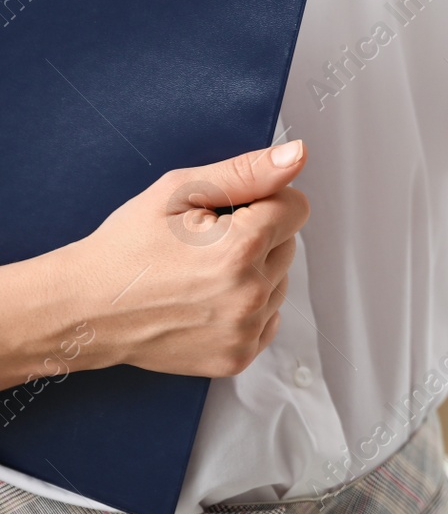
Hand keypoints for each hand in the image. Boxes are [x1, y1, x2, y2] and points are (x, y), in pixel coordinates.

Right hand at [59, 142, 309, 377]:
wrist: (84, 308)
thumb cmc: (125, 249)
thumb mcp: (179, 192)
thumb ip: (247, 172)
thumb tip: (296, 157)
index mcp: (239, 249)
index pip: (296, 208)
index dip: (263, 202)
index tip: (228, 212)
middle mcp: (248, 295)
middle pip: (289, 244)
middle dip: (258, 236)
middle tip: (206, 243)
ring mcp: (243, 331)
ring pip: (280, 281)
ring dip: (255, 272)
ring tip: (202, 273)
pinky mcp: (236, 357)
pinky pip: (269, 318)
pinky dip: (248, 307)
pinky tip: (209, 300)